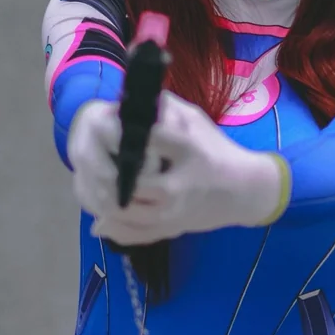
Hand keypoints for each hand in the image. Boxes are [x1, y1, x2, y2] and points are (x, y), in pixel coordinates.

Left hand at [84, 91, 291, 245]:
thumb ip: (161, 107)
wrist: (243, 190)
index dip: (116, 132)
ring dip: (103, 197)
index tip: (99, 124)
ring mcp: (173, 212)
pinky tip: (102, 211)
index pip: (146, 139)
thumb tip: (122, 101)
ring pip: (124, 211)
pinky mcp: (169, 229)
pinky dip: (112, 224)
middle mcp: (179, 184)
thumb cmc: (215, 147)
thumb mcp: (194, 119)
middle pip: (128, 181)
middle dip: (104, 169)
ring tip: (94, 181)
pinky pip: (131, 233)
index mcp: (187, 150)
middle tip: (91, 157)